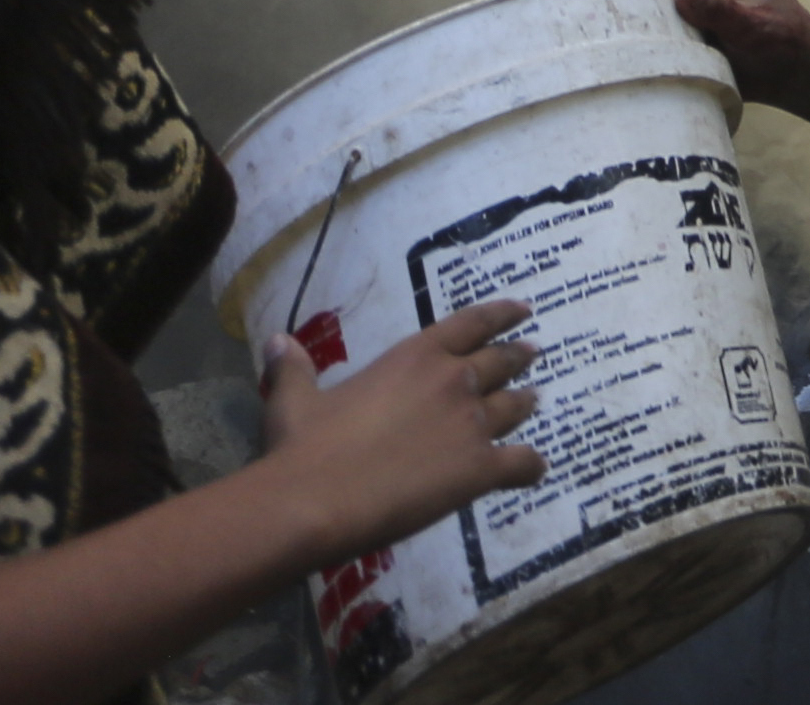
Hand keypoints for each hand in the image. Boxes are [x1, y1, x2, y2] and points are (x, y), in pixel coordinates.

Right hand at [248, 299, 541, 565]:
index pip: (471, 323)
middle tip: (532, 354)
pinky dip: (531, 465)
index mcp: (416, 356)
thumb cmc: (303, 446)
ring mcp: (472, 424)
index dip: (501, 314)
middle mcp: (454, 381)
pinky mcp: (480, 469)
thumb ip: (294, 368)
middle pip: (501, 361)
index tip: (522, 309)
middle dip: (519, 356)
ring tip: (533, 401)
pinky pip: (523, 463)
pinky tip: (532, 470)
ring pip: (516, 407)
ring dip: (525, 403)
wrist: (316, 500)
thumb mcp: (294, 399)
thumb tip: (275, 340)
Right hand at [658, 0, 809, 117]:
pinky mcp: (692, 18)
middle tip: (686, 45)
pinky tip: (684, 57)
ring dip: (671, 34)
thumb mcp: (752, 27)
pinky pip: (665, 29)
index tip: (689, 29)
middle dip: (670, 18)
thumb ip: (717, 9)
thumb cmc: (784, 43)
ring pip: (661, 11)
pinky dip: (673, 44)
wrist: (794, 74)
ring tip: (690, 53)